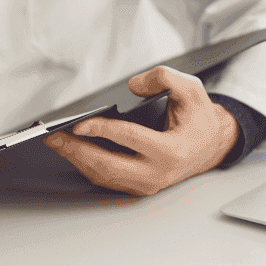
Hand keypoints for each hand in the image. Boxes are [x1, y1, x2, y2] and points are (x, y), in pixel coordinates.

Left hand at [42, 66, 239, 194]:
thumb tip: (133, 85)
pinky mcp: (137, 187)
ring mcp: (146, 184)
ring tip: (56, 142)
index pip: (130, 139)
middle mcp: (157, 173)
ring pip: (104, 176)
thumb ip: (164, 78)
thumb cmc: (198, 119)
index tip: (79, 123)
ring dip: (76, 160)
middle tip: (54, 137)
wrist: (211, 146)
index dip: (102, 130)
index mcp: (171, 150)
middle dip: (77, 151)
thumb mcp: (191, 90)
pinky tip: (71, 151)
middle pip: (109, 166)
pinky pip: (107, 179)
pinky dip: (86, 166)